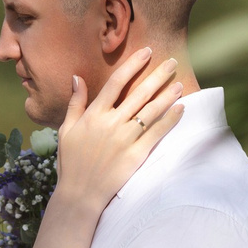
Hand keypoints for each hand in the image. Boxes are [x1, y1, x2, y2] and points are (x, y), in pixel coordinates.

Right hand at [50, 49, 186, 213]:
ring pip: (151, 111)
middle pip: (139, 93)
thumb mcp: (66, 129)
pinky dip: (170, 120)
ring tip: (179, 83)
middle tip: (172, 62)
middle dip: (157, 75)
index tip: (146, 52)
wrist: (80, 194)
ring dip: (168, 95)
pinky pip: (157, 134)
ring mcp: (125, 139)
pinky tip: (181, 109)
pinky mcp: (137, 155)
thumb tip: (77, 77)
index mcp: (94, 114)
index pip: (116, 82)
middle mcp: (111, 123)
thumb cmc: (71, 162)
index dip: (133, 65)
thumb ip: (75, 102)